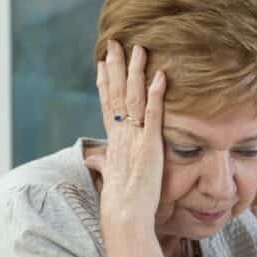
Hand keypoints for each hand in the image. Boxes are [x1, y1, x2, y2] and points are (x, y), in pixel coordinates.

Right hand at [89, 40, 166, 229]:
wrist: (125, 213)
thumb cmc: (120, 200)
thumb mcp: (111, 176)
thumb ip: (103, 163)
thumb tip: (94, 159)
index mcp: (113, 140)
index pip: (107, 104)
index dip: (106, 81)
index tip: (103, 62)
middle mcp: (120, 134)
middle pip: (117, 93)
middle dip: (116, 66)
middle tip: (115, 43)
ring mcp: (134, 137)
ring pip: (133, 97)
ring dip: (136, 71)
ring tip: (139, 49)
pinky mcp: (150, 144)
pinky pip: (154, 114)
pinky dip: (156, 94)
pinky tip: (161, 76)